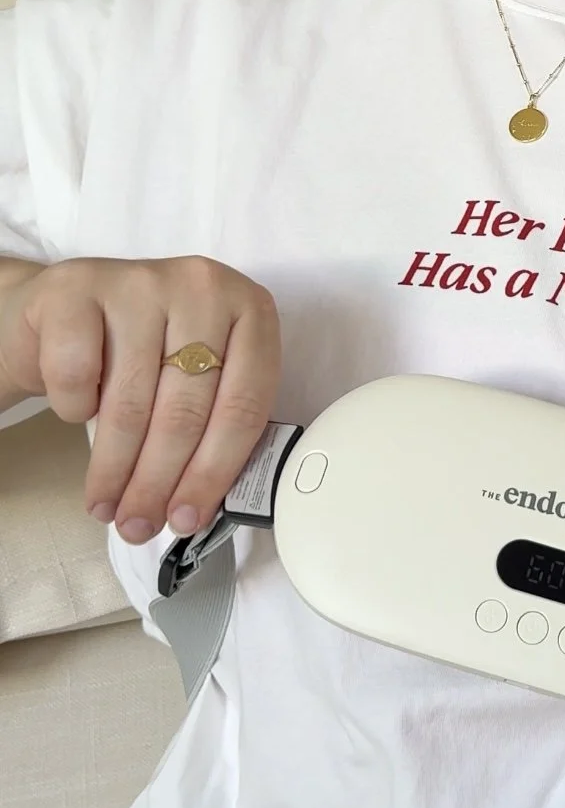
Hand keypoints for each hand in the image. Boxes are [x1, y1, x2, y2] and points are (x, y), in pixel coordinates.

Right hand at [0, 255, 281, 545]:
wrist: (69, 305)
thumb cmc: (146, 351)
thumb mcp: (197, 374)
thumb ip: (214, 422)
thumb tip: (199, 509)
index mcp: (250, 309)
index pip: (244, 405)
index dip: (214, 472)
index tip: (188, 519)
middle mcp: (202, 286)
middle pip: (188, 410)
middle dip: (159, 483)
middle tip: (139, 526)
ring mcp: (140, 281)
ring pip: (132, 402)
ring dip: (116, 469)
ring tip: (106, 506)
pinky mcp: (78, 288)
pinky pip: (78, 376)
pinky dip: (75, 409)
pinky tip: (78, 416)